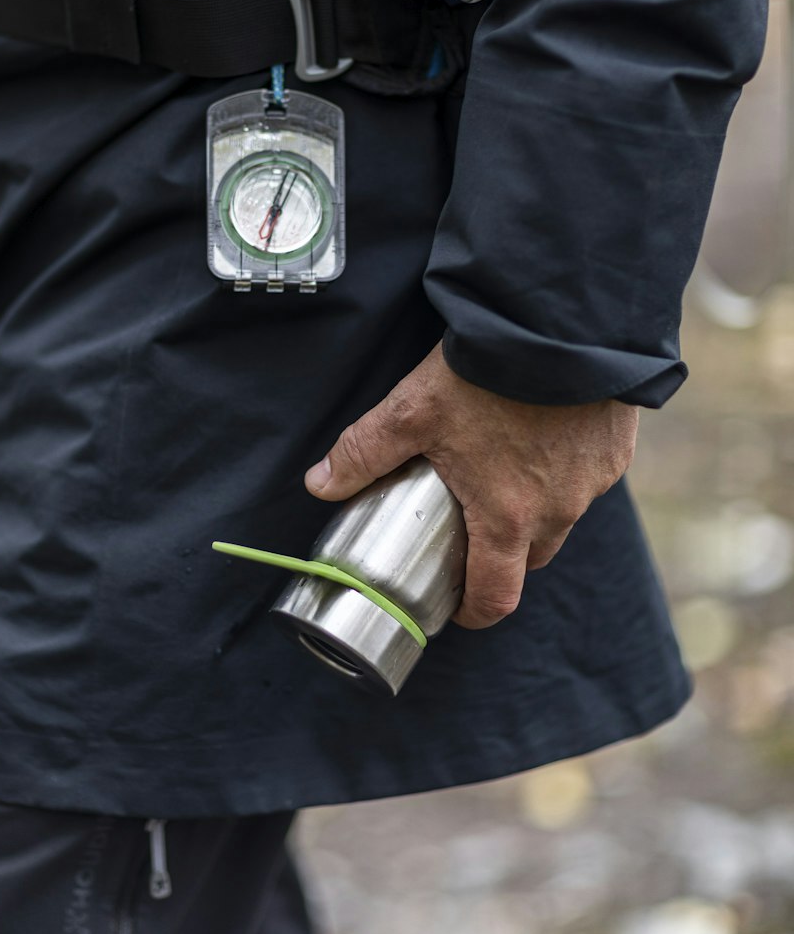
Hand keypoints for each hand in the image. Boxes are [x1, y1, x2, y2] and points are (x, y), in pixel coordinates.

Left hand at [304, 340, 637, 628]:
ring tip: (501, 472)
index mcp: (509, 518)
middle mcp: (559, 511)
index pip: (495, 598)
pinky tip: (540, 435)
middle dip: (498, 557)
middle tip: (467, 528)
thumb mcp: (412, 410)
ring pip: (560, 518)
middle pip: (528, 561)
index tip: (454, 603)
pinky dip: (562, 471)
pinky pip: (586, 479)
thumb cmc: (488, 372)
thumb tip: (319, 484)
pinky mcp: (615, 451)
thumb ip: (363, 451)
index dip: (471, 611)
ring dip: (533, 510)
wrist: (563, 322)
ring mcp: (593, 483)